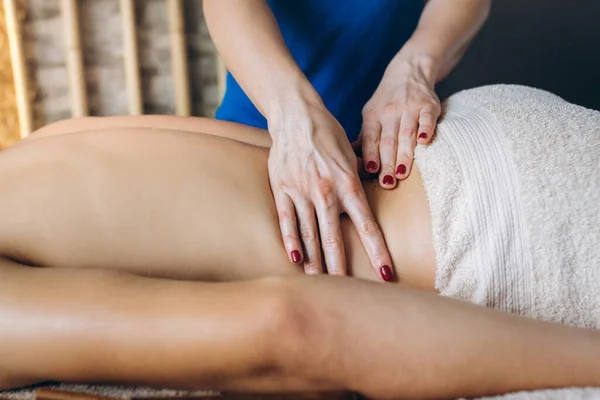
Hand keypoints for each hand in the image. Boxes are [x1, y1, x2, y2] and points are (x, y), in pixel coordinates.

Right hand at [267, 99, 393, 280]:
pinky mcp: (282, 189)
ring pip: (310, 234)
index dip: (377, 252)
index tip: (385, 274)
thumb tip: (375, 194)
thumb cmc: (329, 134)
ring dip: (315, 261)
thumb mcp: (352, 154)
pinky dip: (291, 241)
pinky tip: (295, 259)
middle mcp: (325, 191)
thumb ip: (359, 180)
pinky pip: (286, 221)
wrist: (297, 115)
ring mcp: (301, 191)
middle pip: (335, 238)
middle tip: (348, 294)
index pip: (366, 225)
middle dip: (342, 269)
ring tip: (318, 284)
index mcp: (347, 183)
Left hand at [360, 56, 440, 187]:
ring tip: (403, 173)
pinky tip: (424, 143)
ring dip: (405, 154)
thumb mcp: (370, 114)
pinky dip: (426, 129)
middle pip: (388, 141)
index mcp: (373, 116)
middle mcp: (390, 112)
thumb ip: (365, 137)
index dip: (371, 154)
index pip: (371, 138)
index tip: (372, 170)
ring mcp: (410, 108)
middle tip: (388, 182)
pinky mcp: (428, 105)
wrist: (409, 71)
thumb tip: (352, 160)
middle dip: (388, 163)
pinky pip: (427, 118)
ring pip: (406, 134)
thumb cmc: (386, 100)